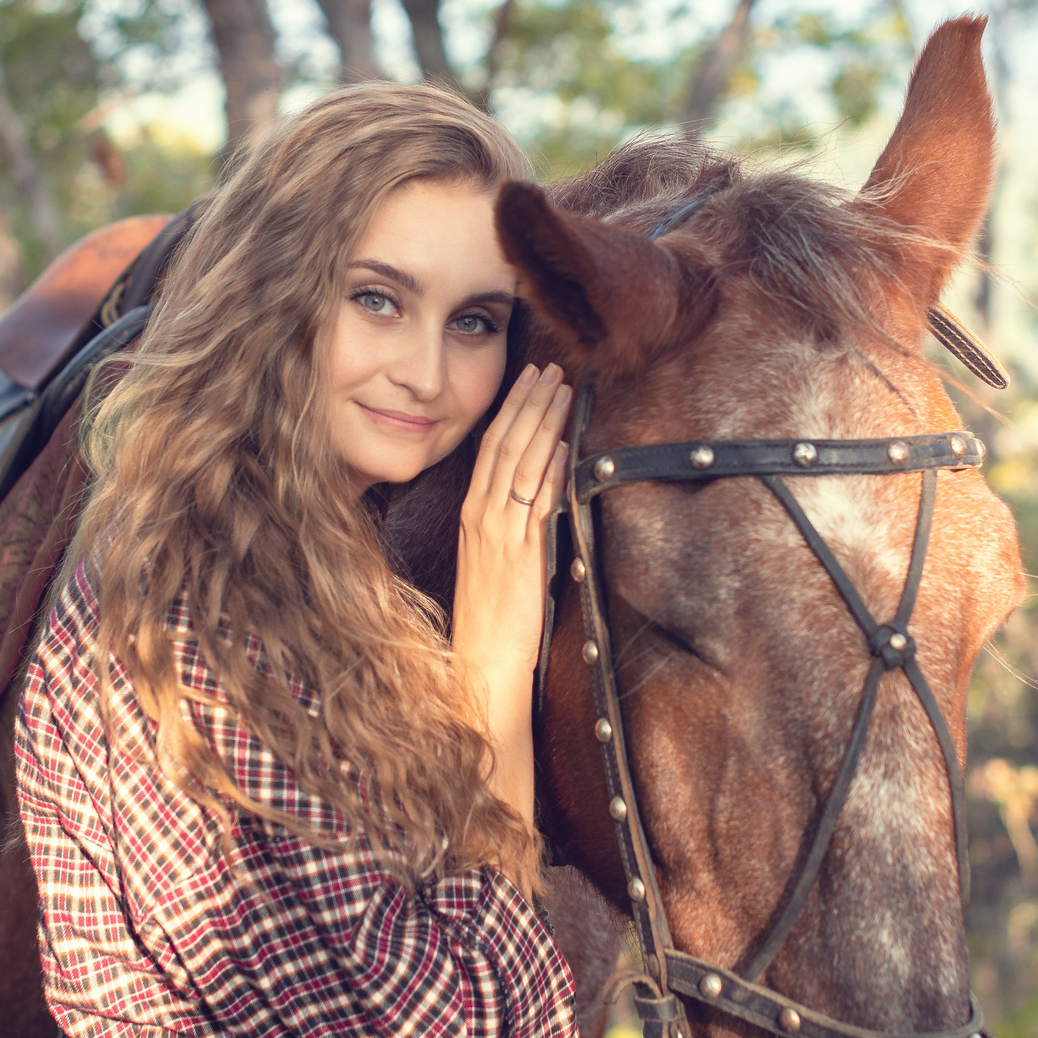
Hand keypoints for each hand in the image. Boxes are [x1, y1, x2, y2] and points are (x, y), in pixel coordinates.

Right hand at [451, 363, 569, 835]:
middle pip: (505, 446)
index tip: (532, 379)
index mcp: (472, 519)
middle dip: (529, 402)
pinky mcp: (519, 553)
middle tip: (551, 366)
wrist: (481, 671)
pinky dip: (550, 466)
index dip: (512, 412)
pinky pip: (535, 500)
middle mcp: (481, 519)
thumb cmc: (490, 627)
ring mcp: (498, 534)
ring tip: (563, 387)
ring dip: (543, 422)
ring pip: (519, 463)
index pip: (491, 451)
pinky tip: (565, 441)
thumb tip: (539, 499)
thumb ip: (512, 533)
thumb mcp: (496, 568)